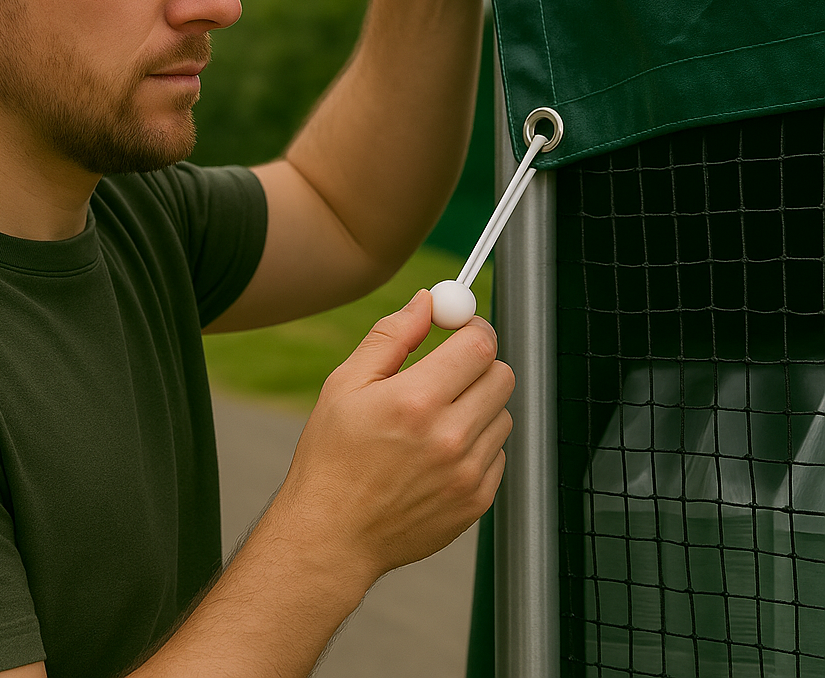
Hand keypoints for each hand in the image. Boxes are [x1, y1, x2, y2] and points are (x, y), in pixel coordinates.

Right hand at [274, 289, 514, 584]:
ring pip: (503, 413)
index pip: (478, 345)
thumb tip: (426, 302)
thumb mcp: (346, 384)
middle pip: (501, 375)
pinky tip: (438, 452)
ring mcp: (468, 473)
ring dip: (478, 405)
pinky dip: (478, 443)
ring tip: (435, 419)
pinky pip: (499, 452)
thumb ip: (392, 336)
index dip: (473, 328)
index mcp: (416, 400)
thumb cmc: (332, 455)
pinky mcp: (477, 501)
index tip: (460, 329)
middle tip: (450, 369)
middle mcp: (450, 437)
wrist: (333, 534)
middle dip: (479, 363)